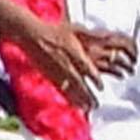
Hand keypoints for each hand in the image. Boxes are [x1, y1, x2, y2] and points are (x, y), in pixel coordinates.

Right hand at [3, 13, 117, 103]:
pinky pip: (60, 89)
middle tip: (95, 105)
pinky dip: (67, 98)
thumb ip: (89, 38)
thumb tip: (106, 38)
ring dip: (79, 100)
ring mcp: (56, 72)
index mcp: (76, 54)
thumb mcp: (75, 30)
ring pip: (70, 90)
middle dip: (88, 96)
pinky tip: (72, 103)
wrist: (33, 35)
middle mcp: (67, 66)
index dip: (96, 81)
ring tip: (87, 108)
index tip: (101, 87)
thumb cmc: (52, 31)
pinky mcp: (48, 75)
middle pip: (80, 85)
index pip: (89, 71)